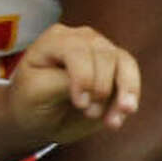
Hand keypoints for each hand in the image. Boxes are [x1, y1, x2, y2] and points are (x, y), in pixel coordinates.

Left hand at [0, 23, 140, 160]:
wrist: (39, 118)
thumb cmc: (31, 101)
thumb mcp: (36, 93)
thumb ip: (63, 83)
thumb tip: (93, 84)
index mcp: (55, 40)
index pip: (76, 50)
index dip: (83, 77)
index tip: (81, 104)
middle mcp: (80, 39)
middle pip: (104, 54)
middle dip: (102, 88)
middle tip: (90, 114)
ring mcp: (100, 51)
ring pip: (124, 62)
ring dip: (124, 93)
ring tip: (114, 121)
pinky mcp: (115, 68)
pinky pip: (131, 77)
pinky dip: (129, 98)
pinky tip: (119, 118)